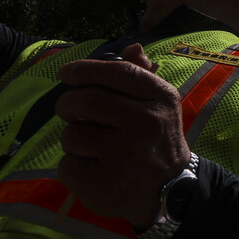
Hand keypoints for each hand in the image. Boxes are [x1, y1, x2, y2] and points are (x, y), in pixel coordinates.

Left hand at [54, 43, 190, 229]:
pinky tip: (92, 170)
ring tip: (93, 148)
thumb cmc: (157, 141)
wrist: (172, 191)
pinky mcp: (105, 185)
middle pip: (85, 101)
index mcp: (160, 99)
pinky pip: (67, 165)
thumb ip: (142, 75)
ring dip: (73, 140)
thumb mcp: (159, 106)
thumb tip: (132, 47)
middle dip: (68, 104)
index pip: (117, 72)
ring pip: (72, 135)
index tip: (66, 73)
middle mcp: (145, 124)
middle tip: (70, 111)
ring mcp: (125, 156)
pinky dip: (72, 167)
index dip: (85, 69)